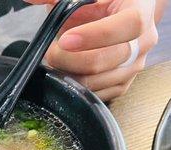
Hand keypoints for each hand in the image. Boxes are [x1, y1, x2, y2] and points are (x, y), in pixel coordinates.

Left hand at [27, 0, 159, 100]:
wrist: (110, 17)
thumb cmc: (96, 3)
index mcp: (140, 9)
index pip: (129, 25)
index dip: (96, 36)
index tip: (65, 40)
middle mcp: (143, 40)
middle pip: (110, 59)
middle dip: (71, 60)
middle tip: (51, 52)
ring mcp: (134, 65)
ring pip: (100, 81)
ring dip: (71, 75)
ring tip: (56, 62)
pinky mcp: (121, 84)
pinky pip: (97, 95)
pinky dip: (75, 89)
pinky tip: (64, 75)